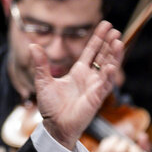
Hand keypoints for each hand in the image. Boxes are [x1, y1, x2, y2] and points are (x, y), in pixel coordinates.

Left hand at [34, 21, 122, 149]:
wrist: (54, 126)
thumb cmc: (51, 107)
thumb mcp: (43, 81)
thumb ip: (41, 64)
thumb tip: (32, 45)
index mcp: (79, 72)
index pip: (92, 51)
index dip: (99, 38)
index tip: (106, 25)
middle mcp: (90, 78)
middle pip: (104, 57)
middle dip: (110, 44)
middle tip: (115, 30)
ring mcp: (95, 88)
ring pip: (108, 69)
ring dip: (114, 56)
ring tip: (118, 42)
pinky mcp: (96, 99)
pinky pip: (104, 86)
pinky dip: (108, 76)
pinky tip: (112, 66)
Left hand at [91, 135, 145, 151]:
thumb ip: (146, 151)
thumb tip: (143, 135)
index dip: (134, 147)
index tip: (133, 150)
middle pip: (120, 149)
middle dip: (123, 143)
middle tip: (123, 145)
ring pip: (108, 148)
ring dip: (112, 142)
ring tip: (115, 145)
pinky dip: (103, 149)